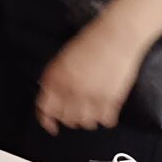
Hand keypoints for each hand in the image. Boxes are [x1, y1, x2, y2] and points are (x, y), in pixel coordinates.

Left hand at [35, 15, 151, 134]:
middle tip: (77, 113)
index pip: (45, 109)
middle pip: (66, 118)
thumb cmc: (91, 42)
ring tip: (93, 111)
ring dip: (88, 120)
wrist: (116, 36)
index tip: (51, 126)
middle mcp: (70, 91)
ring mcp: (91, 97)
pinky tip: (107, 111)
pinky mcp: (111, 100)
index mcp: (55, 79)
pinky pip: (106, 120)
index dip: (47, 120)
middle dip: (70, 118)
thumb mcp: (63, 59)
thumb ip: (56, 80)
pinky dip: (106, 119)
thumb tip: (52, 97)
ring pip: (86, 123)